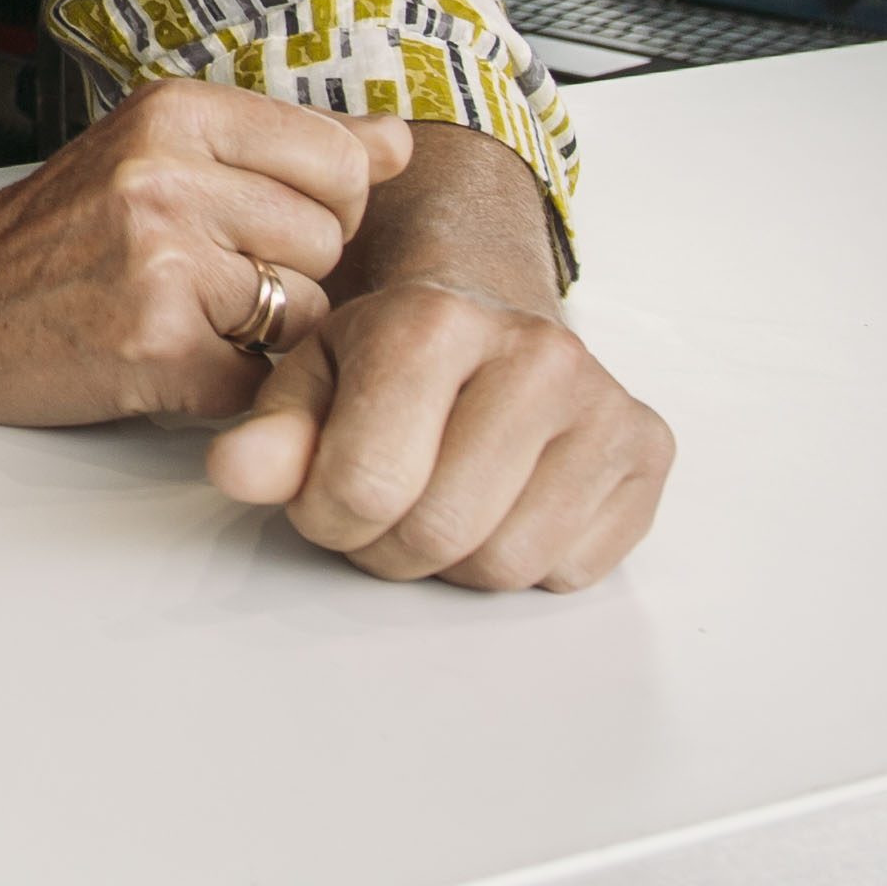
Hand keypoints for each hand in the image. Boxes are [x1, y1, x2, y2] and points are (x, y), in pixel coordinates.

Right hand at [0, 76, 407, 427]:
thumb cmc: (50, 234)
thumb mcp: (161, 152)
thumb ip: (284, 145)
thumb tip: (399, 140)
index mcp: (176, 114)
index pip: (340, 158)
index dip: (323, 205)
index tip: (268, 220)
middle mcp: (170, 176)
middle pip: (329, 238)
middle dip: (288, 271)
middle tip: (209, 275)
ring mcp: (164, 262)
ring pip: (306, 310)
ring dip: (263, 332)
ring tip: (187, 314)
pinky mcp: (158, 346)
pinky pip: (260, 377)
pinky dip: (226, 383)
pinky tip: (168, 357)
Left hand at [205, 278, 671, 591]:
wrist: (489, 315)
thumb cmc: (393, 356)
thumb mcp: (312, 377)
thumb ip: (272, 432)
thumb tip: (238, 473)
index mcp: (435, 322)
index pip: (365, 485)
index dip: (327, 517)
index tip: (325, 495)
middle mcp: (535, 354)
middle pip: (438, 533)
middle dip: (388, 546)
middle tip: (383, 508)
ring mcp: (604, 403)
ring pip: (507, 564)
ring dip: (456, 561)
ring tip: (441, 500)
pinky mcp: (648, 450)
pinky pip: (572, 569)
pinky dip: (528, 560)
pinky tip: (507, 500)